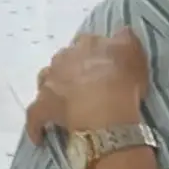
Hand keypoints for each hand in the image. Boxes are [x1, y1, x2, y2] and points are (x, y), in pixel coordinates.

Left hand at [26, 29, 147, 142]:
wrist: (106, 108)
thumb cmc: (124, 81)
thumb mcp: (134, 53)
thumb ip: (126, 40)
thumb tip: (121, 32)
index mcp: (87, 44)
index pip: (87, 44)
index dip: (93, 57)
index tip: (101, 68)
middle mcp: (65, 57)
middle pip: (64, 61)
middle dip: (71, 71)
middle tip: (85, 88)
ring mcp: (51, 80)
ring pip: (46, 80)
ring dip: (53, 89)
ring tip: (63, 103)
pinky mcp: (44, 105)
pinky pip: (35, 115)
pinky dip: (36, 124)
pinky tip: (40, 135)